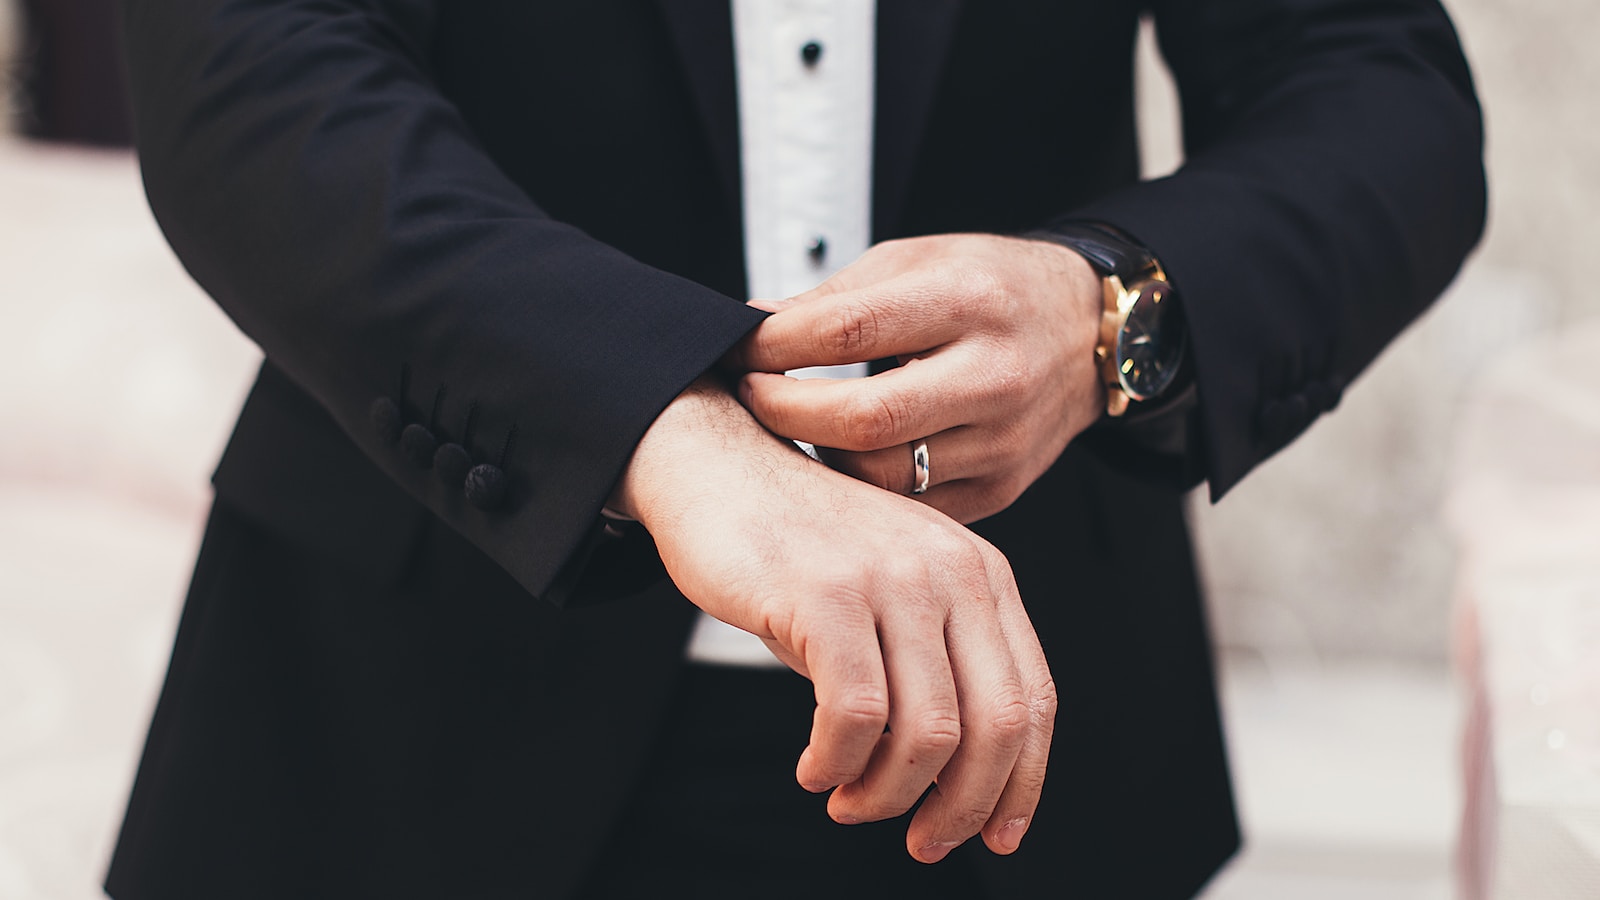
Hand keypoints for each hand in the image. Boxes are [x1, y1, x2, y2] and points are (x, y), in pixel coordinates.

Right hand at [612, 378, 1057, 862]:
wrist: (716, 466)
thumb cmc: (800, 546)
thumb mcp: (892, 592)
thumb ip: (933, 664)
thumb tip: (952, 782)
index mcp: (981, 573)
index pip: (1033, 699)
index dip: (1021, 782)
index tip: (996, 836)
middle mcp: (950, 571)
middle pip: (994, 725)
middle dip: (962, 806)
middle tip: (922, 841)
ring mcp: (889, 579)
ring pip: (926, 733)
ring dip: (887, 794)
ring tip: (848, 799)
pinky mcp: (826, 594)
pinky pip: (854, 715)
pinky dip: (836, 762)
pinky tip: (814, 768)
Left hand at [730, 234, 1103, 522]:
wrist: (1087, 332)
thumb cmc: (990, 287)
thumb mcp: (918, 260)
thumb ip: (835, 297)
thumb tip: (749, 325)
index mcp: (969, 301)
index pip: (849, 330)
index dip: (776, 344)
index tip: (738, 347)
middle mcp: (995, 374)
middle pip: (863, 420)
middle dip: (783, 411)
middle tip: (749, 393)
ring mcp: (1003, 440)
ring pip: (881, 476)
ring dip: (817, 455)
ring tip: (791, 426)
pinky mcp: (1002, 487)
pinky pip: (910, 507)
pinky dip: (862, 489)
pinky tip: (837, 458)